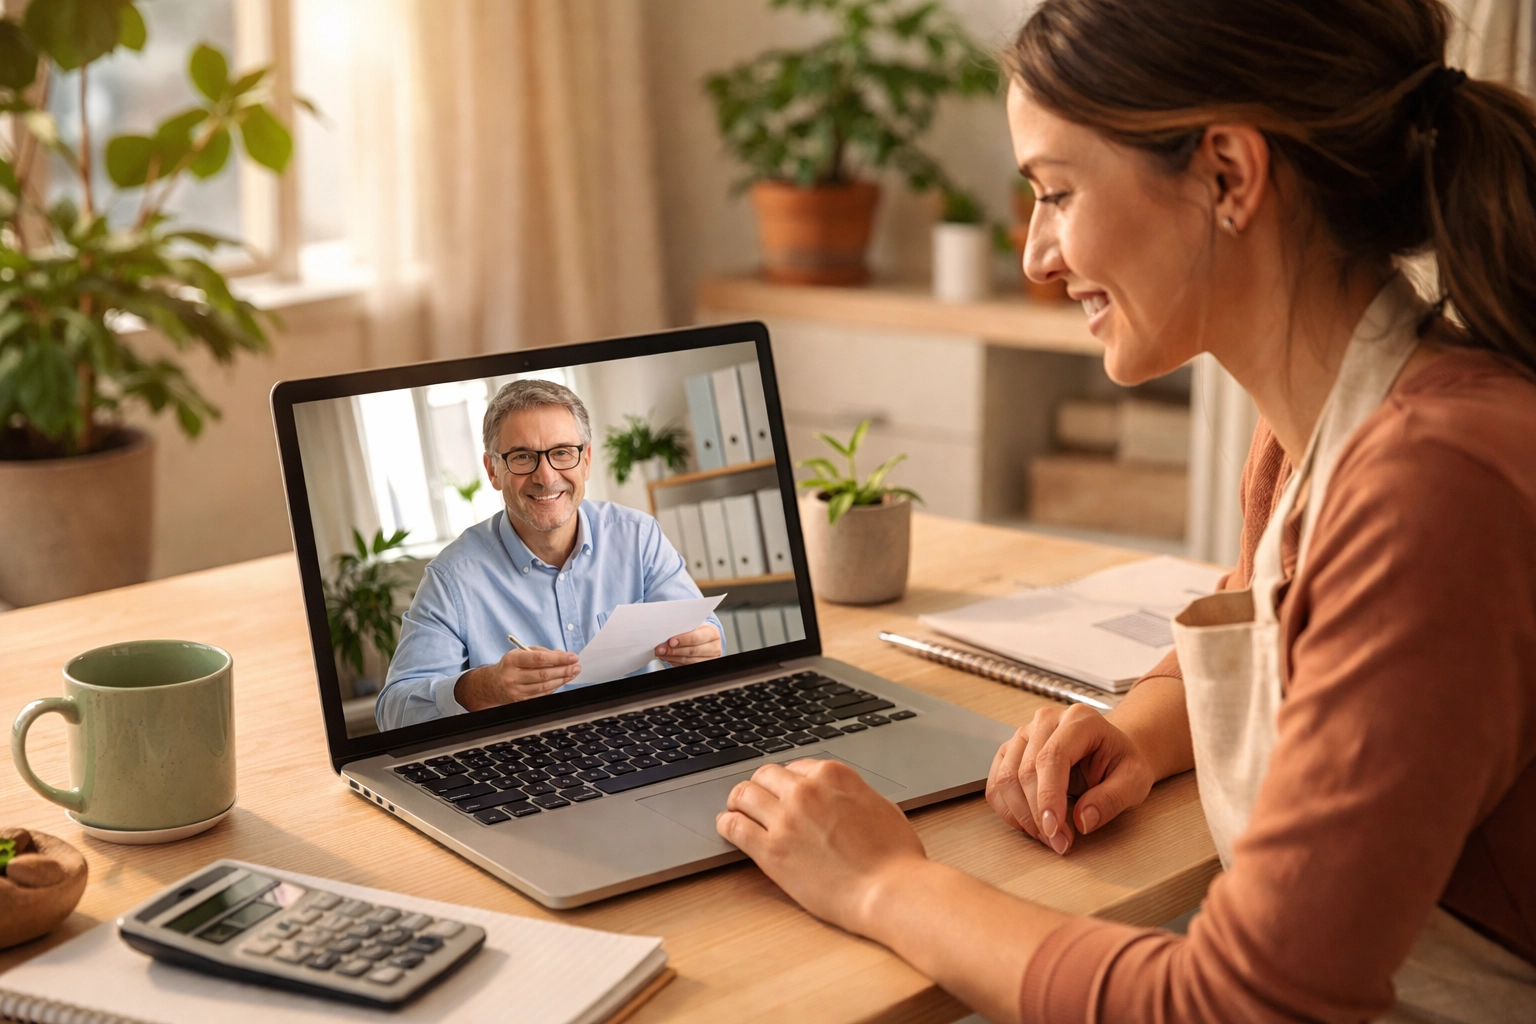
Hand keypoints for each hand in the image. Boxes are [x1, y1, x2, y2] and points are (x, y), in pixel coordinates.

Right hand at [454, 647, 579, 710]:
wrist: (491, 685)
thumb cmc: (509, 666)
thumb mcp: (519, 653)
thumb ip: (540, 652)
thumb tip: (561, 655)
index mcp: (512, 660)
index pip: (538, 659)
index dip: (558, 658)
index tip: (572, 656)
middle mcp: (512, 676)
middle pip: (543, 674)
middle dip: (563, 670)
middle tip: (576, 666)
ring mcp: (516, 691)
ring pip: (544, 686)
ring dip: (562, 679)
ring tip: (573, 673)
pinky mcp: (520, 701)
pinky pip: (542, 695)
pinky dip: (554, 687)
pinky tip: (562, 681)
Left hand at [656, 623, 721, 664]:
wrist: (706, 639)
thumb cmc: (699, 630)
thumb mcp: (695, 626)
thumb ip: (684, 628)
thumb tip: (667, 631)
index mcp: (712, 633)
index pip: (697, 638)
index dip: (683, 640)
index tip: (670, 641)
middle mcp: (713, 647)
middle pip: (692, 651)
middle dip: (674, 650)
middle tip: (661, 649)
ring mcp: (710, 659)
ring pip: (688, 661)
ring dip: (672, 657)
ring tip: (661, 653)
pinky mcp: (703, 667)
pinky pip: (686, 666)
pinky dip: (675, 662)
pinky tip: (667, 658)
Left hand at [716, 758, 925, 932]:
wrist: (890, 890)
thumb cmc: (895, 856)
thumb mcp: (880, 806)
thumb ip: (853, 795)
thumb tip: (842, 799)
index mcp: (833, 775)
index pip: (795, 768)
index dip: (789, 783)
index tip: (785, 794)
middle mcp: (805, 790)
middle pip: (765, 775)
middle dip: (762, 787)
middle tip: (758, 801)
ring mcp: (785, 818)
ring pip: (743, 794)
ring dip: (739, 801)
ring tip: (737, 811)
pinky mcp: (771, 850)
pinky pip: (734, 826)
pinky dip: (727, 824)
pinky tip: (728, 828)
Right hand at [986, 703, 1154, 855]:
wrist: (1111, 752)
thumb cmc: (1121, 763)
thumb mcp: (1135, 781)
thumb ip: (1112, 799)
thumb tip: (1082, 821)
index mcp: (1079, 720)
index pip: (1052, 757)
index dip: (1048, 796)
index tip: (1055, 830)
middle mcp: (1045, 721)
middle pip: (1025, 770)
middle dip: (1037, 814)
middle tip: (1058, 843)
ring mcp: (1024, 734)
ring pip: (1005, 778)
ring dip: (1022, 816)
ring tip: (1048, 836)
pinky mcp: (1010, 751)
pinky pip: (996, 784)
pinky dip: (1009, 811)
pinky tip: (1030, 824)